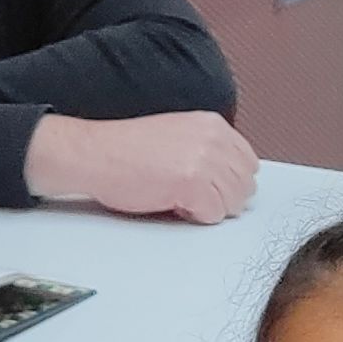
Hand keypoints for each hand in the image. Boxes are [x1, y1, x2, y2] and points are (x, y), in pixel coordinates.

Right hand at [24, 110, 259, 222]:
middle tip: (191, 196)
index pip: (248, 163)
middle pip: (245, 185)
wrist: (94, 154)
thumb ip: (207, 149)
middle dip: (222, 198)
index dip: (229, 182)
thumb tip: (229, 178)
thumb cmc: (125, 150)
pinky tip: (172, 203)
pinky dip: (194, 217)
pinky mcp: (193, 183)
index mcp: (212, 125)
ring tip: (179, 198)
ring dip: (209, 208)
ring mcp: (205, 161)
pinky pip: (213, 215)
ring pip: (233, 202)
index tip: (208, 187)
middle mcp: (214, 139)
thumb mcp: (177, 136)